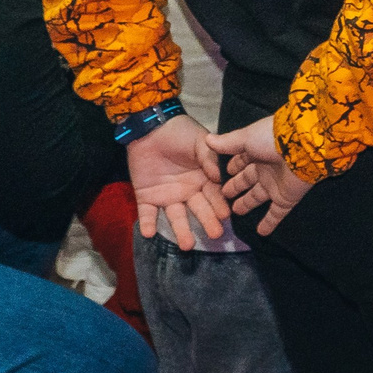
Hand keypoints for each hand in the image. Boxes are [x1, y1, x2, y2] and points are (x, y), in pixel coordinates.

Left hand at [130, 114, 230, 250]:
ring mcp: (167, 195)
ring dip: (181, 230)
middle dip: (206, 222)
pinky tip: (149, 233)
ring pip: (175, 217)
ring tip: (187, 245)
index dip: (219, 205)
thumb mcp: (201, 141)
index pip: (213, 195)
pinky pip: (147, 213)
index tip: (226, 216)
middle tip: (215, 235)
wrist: (150, 127)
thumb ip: (210, 159)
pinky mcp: (146, 197)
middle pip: (198, 210)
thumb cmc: (180, 132)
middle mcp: (187, 191)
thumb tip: (220, 178)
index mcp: (203, 178)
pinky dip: (147, 223)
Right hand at [206, 114, 313, 236]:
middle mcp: (264, 168)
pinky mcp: (286, 198)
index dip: (231, 169)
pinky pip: (276, 214)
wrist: (304, 147)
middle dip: (235, 188)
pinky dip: (269, 223)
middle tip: (223, 197)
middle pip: (246, 181)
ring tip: (234, 213)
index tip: (218, 177)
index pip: (240, 162)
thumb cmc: (272, 139)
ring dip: (247, 204)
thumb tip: (208, 139)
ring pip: (257, 197)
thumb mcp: (246, 137)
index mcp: (256, 152)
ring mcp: (275, 184)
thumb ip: (228, 142)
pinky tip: (260, 233)